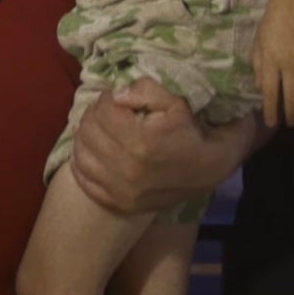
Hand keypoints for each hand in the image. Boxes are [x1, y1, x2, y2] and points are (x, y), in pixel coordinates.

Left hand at [70, 78, 255, 215]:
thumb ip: (146, 90)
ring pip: (81, 153)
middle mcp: (127, 170)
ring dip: (87, 135)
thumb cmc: (194, 132)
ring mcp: (120, 191)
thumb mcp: (178, 102)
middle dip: (96, 114)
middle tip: (109, 111)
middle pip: (89, 130)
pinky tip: (95, 151)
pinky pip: (82, 178)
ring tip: (102, 128)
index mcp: (142, 142)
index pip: (103, 110)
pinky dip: (82, 161)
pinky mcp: (117, 203)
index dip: (108, 97)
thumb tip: (116, 94)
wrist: (212, 170)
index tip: (117, 97)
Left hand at [253, 4, 293, 128]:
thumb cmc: (273, 22)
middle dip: (291, 114)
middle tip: (291, 123)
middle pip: (293, 98)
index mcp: (272, 62)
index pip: (271, 94)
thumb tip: (262, 88)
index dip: (271, 111)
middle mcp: (291, 65)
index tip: (272, 123)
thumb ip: (259, 66)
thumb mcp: (259, 43)